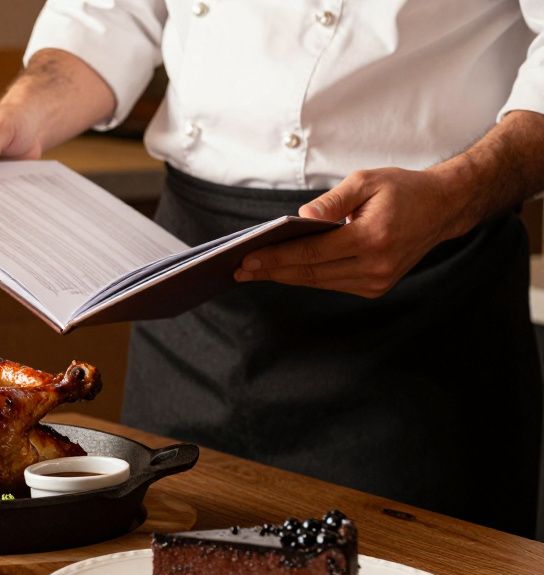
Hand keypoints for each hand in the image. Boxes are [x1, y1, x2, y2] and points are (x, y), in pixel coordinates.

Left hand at [234, 168, 465, 297]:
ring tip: (253, 271)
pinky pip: (331, 282)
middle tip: (238, 270)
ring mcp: (376, 281)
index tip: (246, 259)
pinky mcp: (376, 287)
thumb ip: (332, 202)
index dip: (276, 257)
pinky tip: (282, 270)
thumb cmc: (402, 189)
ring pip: (319, 281)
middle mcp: (375, 265)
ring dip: (284, 276)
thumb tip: (300, 219)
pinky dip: (306, 276)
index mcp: (372, 238)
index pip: (312, 252)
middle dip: (271, 271)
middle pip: (310, 272)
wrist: (442, 208)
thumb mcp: (366, 181)